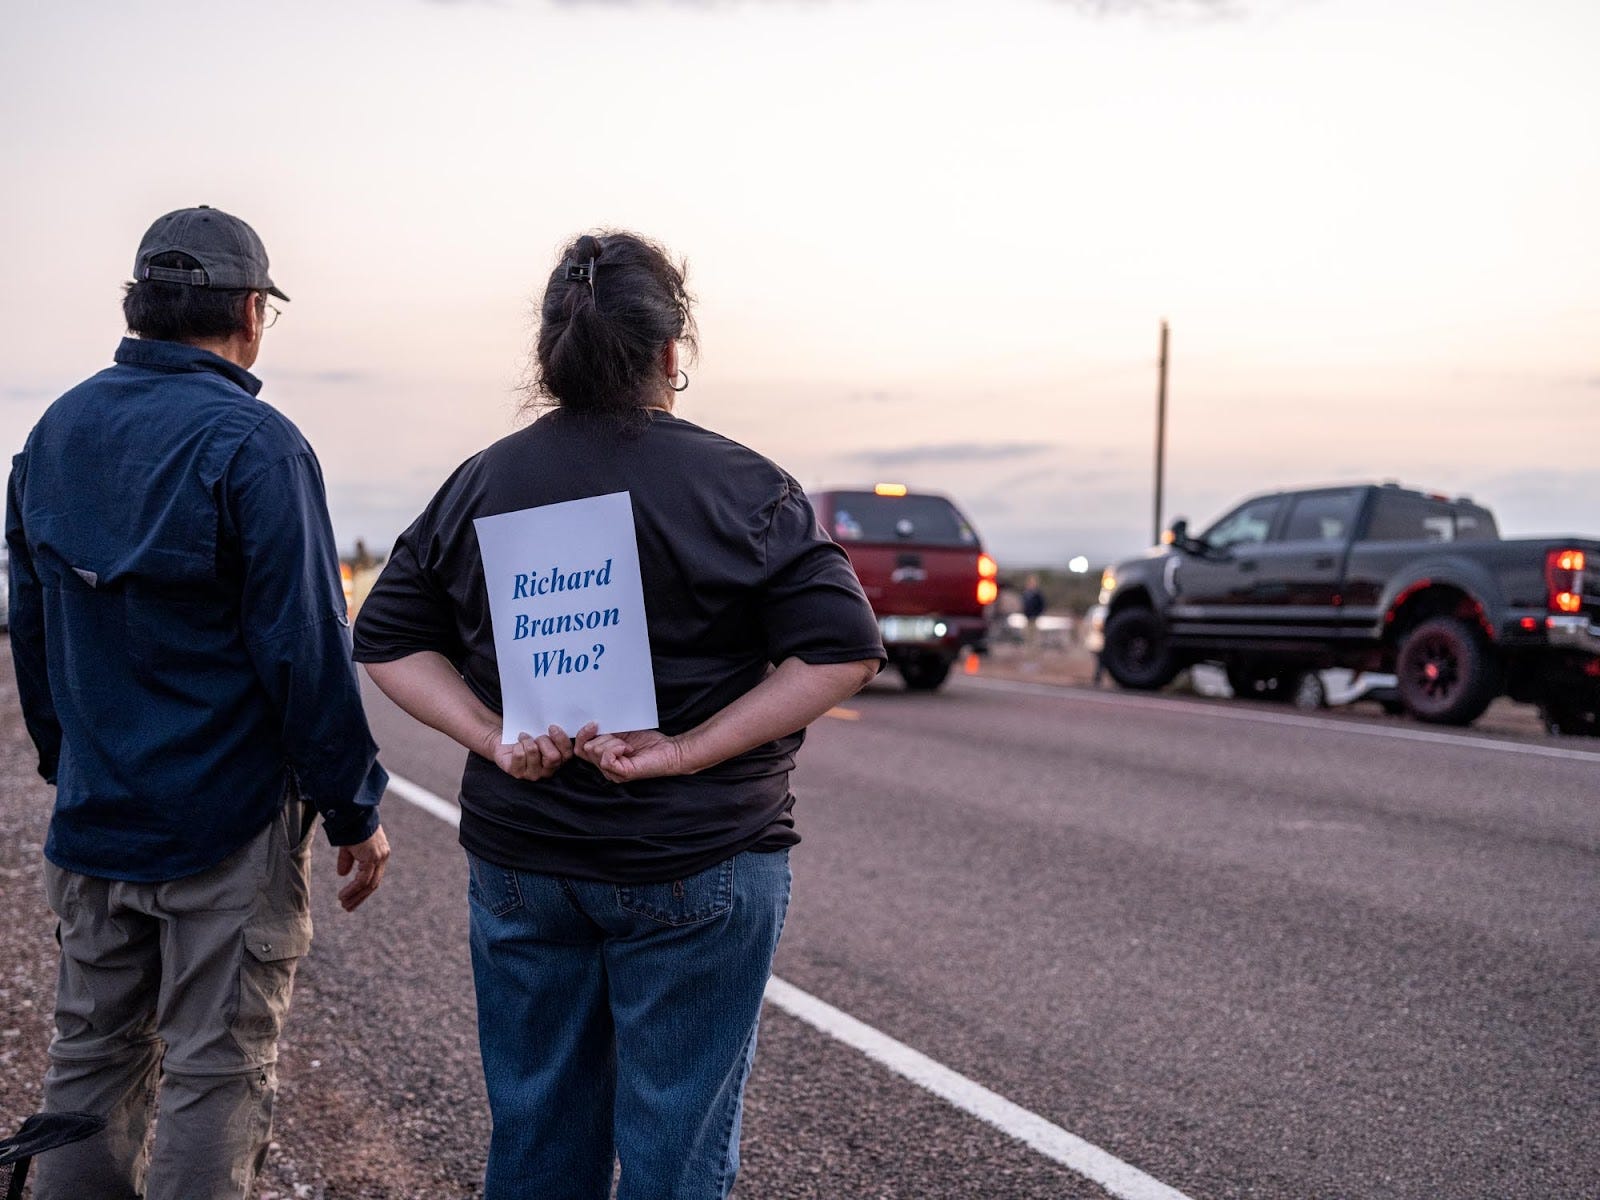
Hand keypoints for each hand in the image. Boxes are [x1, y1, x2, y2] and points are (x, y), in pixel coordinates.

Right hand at [335, 825, 389, 911]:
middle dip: (360, 897)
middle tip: (348, 907)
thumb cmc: (350, 826)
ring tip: (344, 905)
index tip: (352, 898)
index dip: (363, 889)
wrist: (353, 813)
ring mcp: (379, 857)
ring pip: (369, 884)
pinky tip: (343, 896)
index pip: (374, 876)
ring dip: (356, 896)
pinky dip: (353, 890)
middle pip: (374, 883)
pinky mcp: (372, 858)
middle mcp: (382, 856)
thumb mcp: (349, 846)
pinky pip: (363, 880)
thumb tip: (342, 874)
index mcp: (380, 853)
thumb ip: (348, 860)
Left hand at [484, 725, 573, 780]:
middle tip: (537, 737)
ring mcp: (533, 774)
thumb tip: (556, 726)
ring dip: (528, 740)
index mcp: (559, 760)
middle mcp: (548, 771)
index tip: (551, 727)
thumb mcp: (544, 733)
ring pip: (534, 752)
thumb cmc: (530, 737)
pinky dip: (517, 745)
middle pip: (553, 757)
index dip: (561, 739)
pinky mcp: (518, 773)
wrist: (507, 742)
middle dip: (543, 741)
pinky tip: (517, 745)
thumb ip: (554, 732)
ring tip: (524, 738)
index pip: (567, 754)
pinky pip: (519, 755)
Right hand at [573, 724, 690, 783]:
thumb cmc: (649, 741)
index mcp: (603, 756)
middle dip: (601, 737)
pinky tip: (627, 748)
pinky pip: (606, 760)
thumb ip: (606, 730)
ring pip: (595, 752)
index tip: (594, 723)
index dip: (582, 734)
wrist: (670, 750)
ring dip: (611, 742)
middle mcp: (605, 767)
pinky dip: (615, 749)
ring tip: (626, 744)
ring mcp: (612, 772)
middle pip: (585, 749)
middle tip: (620, 737)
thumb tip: (591, 721)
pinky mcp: (622, 774)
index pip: (579, 749)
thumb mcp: (621, 731)